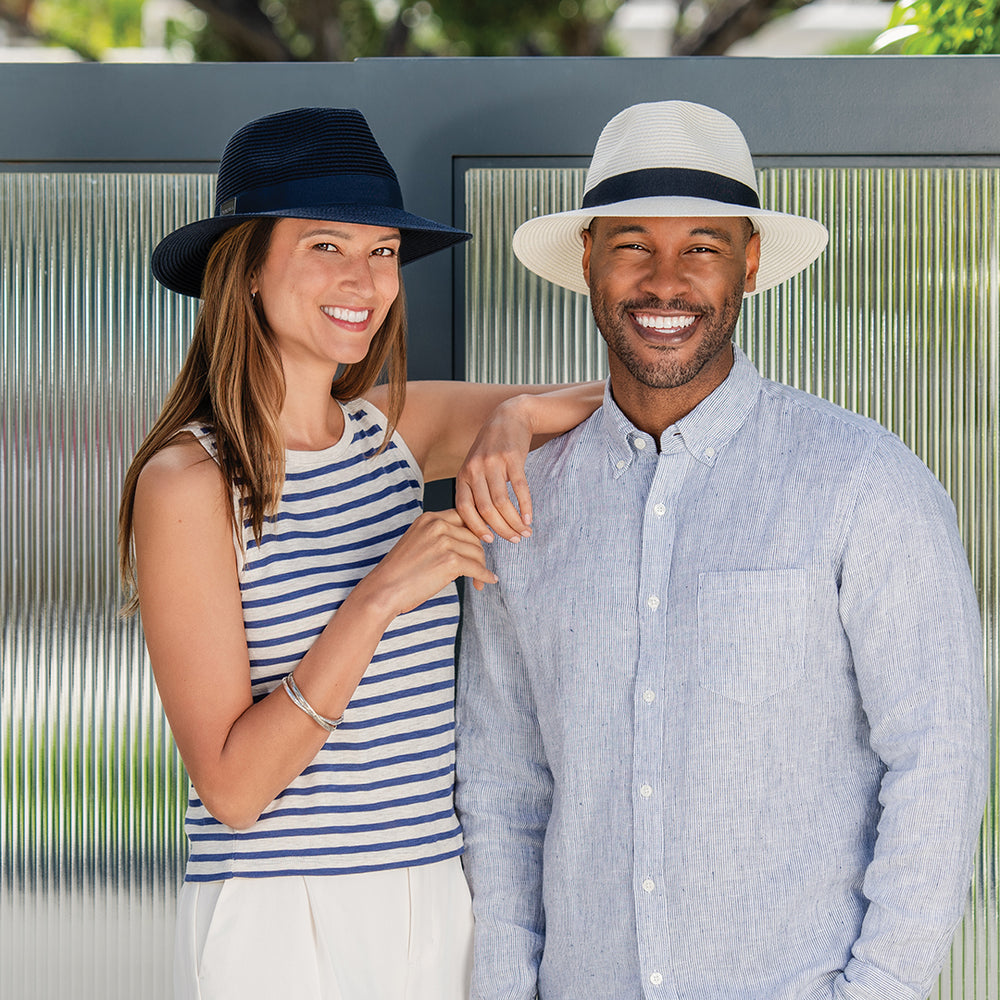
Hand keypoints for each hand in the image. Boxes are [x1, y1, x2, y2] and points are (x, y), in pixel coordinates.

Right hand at [354, 510, 498, 621]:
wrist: (383, 590)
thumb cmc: (399, 572)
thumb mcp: (418, 541)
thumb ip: (440, 536)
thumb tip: (470, 543)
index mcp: (429, 518)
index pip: (465, 517)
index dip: (476, 531)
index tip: (482, 542)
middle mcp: (438, 525)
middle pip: (474, 535)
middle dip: (478, 553)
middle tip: (478, 568)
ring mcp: (445, 542)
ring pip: (478, 552)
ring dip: (481, 567)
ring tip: (477, 580)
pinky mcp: (451, 561)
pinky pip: (478, 568)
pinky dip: (484, 576)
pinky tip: (486, 581)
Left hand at [455, 397, 533, 543]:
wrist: (509, 417)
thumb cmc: (492, 448)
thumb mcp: (475, 467)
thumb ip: (474, 491)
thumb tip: (481, 525)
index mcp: (463, 475)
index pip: (464, 509)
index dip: (476, 528)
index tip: (489, 541)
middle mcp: (474, 469)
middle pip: (485, 509)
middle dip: (501, 529)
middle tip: (514, 540)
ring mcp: (493, 463)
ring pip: (501, 502)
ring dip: (514, 521)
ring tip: (525, 532)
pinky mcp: (512, 458)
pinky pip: (519, 488)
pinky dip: (525, 506)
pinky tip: (530, 517)